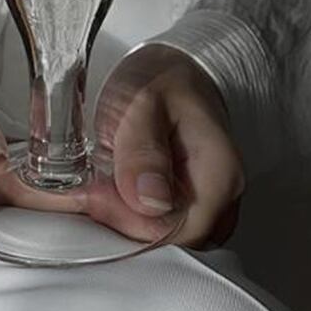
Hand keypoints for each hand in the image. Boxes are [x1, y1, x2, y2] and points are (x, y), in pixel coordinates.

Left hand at [90, 44, 244, 246]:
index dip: (131, 224)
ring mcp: (208, 203)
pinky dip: (131, 213)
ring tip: (98, 184)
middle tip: (89, 190)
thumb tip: (149, 200)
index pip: (179, 235)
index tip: (97, 196)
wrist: (173, 65)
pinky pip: (162, 225)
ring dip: (125, 220)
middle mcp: (222, 198)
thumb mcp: (142, 101)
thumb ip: (143, 150)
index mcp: (219, 176)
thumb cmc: (162, 78)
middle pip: (173, 245)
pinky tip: (111, 189)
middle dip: (124, 224)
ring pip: (166, 238)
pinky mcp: (190, 202)